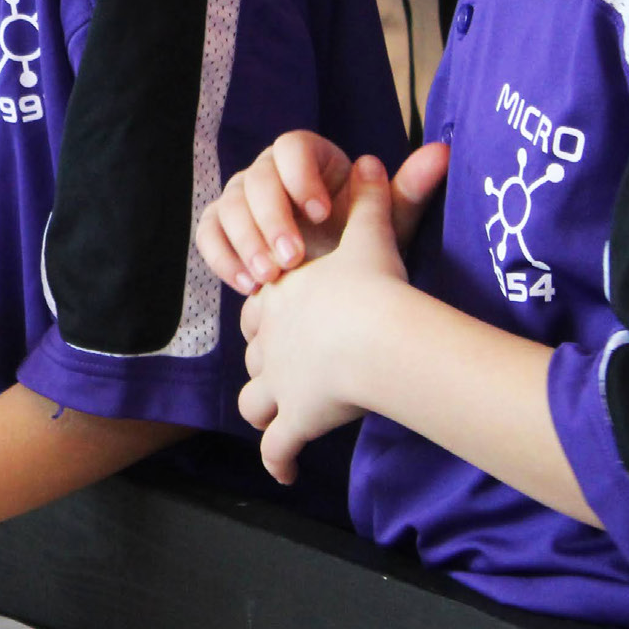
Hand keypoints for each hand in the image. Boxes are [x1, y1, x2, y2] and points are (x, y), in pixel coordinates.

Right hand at [198, 133, 447, 294]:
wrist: (330, 284)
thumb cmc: (359, 245)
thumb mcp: (385, 223)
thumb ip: (405, 189)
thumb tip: (442, 151)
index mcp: (306, 157)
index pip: (290, 146)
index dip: (300, 176)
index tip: (321, 213)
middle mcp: (266, 170)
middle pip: (254, 179)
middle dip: (270, 220)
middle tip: (293, 259)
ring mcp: (238, 198)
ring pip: (227, 208)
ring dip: (246, 243)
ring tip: (269, 278)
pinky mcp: (219, 227)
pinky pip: (208, 235)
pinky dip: (223, 258)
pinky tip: (248, 285)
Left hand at [239, 154, 417, 482]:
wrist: (375, 334)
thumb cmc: (375, 284)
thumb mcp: (374, 233)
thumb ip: (375, 199)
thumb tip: (373, 158)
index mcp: (283, 297)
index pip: (262, 306)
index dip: (271, 314)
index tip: (281, 320)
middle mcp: (271, 340)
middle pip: (254, 352)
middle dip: (264, 362)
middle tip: (281, 372)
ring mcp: (278, 381)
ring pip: (253, 400)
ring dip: (264, 411)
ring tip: (277, 425)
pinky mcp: (292, 419)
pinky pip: (276, 448)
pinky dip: (279, 461)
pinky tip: (284, 471)